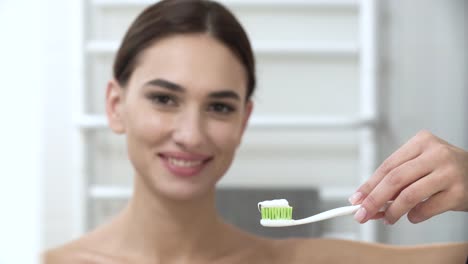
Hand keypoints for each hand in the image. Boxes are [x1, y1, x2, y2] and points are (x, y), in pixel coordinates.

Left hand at [348, 130, 467, 224]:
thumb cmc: (444, 170)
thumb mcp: (421, 165)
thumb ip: (397, 180)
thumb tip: (367, 201)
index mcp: (421, 142)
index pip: (387, 165)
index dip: (369, 184)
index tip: (356, 199)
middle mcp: (436, 153)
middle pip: (395, 179)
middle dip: (374, 199)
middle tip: (362, 214)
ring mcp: (449, 172)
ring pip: (409, 195)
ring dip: (393, 211)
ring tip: (388, 219)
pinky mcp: (459, 192)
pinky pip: (427, 208)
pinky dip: (415, 216)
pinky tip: (412, 217)